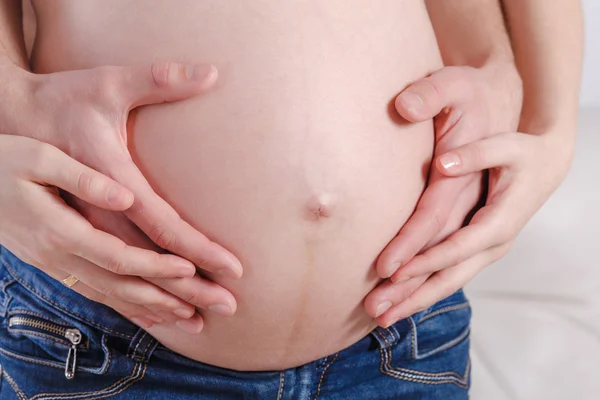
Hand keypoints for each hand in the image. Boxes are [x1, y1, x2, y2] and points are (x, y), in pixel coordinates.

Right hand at [0, 134, 204, 329]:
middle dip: (175, 297)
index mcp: (62, 229)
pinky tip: (151, 314)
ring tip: (194, 320)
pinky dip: (128, 307)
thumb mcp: (38, 158)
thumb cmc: (6, 159)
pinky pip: (98, 293)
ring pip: (114, 296)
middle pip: (126, 285)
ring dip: (156, 310)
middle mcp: (61, 256)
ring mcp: (58, 265)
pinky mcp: (57, 264)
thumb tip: (125, 197)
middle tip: (219, 305)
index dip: (157, 266)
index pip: (120, 256)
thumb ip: (82, 178)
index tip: (192, 269)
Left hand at [375, 129, 572, 326]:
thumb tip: (444, 163)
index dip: (425, 261)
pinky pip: (448, 275)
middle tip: (377, 313)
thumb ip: (477, 154)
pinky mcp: (476, 250)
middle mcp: (492, 245)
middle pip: (449, 278)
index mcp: (499, 223)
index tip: (393, 273)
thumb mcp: (507, 147)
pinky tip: (399, 302)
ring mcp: (485, 251)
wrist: (546, 167)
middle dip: (412, 296)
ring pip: (447, 282)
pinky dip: (422, 290)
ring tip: (380, 319)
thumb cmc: (524, 155)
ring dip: (413, 301)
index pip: (456, 248)